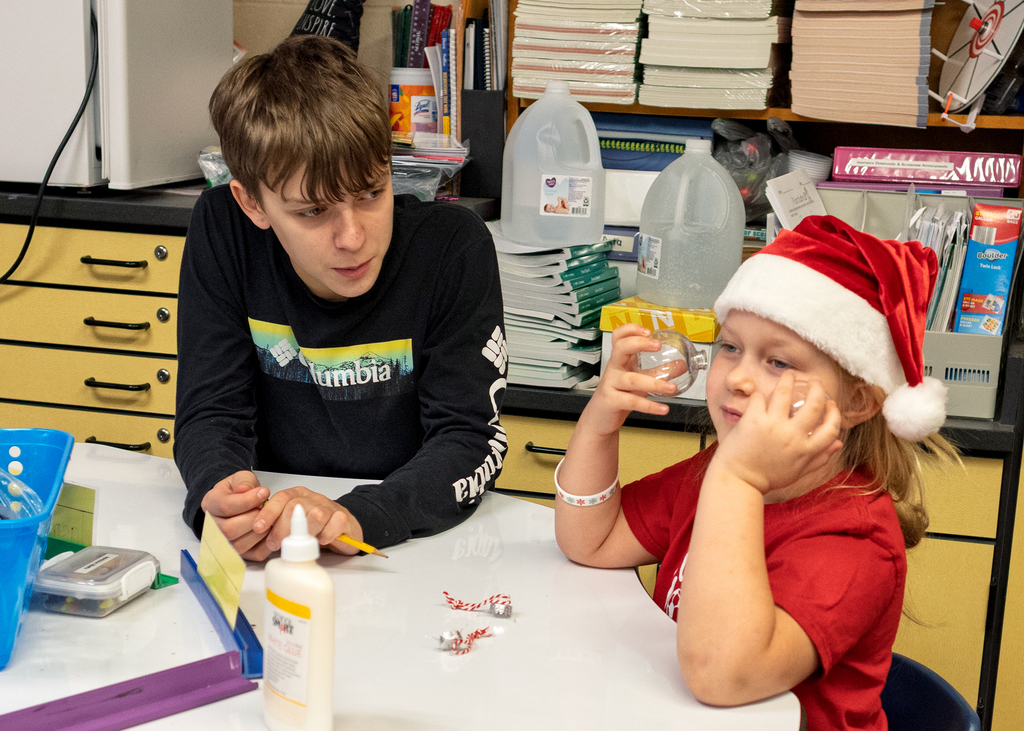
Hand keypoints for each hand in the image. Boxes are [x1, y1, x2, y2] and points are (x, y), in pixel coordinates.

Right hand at [200, 470, 270, 559]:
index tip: (264, 492)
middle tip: (265, 508)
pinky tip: (269, 529)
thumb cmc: (239, 492)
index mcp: (210, 504)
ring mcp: (223, 543)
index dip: (247, 501)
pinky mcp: (238, 553)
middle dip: (254, 517)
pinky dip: (266, 542)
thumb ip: (244, 481)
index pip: (225, 506)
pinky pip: (253, 554)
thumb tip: (245, 489)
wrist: (238, 503)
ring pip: (240, 545)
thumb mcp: (241, 478)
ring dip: (260, 531)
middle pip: (229, 529)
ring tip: (267, 518)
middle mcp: (212, 526)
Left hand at [252, 486, 364, 559]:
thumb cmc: (313, 527)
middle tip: (275, 544)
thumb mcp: (289, 524)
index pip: (281, 498)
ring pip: (316, 514)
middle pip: (295, 506)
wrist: (343, 527)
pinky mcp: (343, 518)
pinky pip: (335, 523)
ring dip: (305, 532)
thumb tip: (257, 538)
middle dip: (282, 528)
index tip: (258, 527)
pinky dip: (327, 534)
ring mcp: (329, 507)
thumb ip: (275, 527)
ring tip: (300, 544)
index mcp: (297, 495)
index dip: (268, 513)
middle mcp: (312, 498)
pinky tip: (322, 540)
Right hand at [580, 324, 682, 435]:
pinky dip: (649, 406)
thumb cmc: (620, 394)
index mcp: (620, 359)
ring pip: (631, 379)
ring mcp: (611, 384)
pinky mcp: (611, 401)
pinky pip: (632, 401)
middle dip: (639, 343)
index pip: (619, 336)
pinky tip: (663, 408)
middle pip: (621, 348)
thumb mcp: (640, 379)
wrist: (600, 417)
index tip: (648, 331)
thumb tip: (682, 364)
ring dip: (655, 382)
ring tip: (672, 387)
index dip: (631, 329)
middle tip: (658, 346)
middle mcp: (614, 368)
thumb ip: (659, 371)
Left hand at [712, 372, 842, 494]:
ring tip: (789, 374)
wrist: (739, 481)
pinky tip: (761, 395)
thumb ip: (819, 458)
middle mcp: (793, 436)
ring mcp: (773, 426)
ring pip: (785, 393)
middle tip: (814, 381)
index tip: (830, 404)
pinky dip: (760, 394)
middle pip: (814, 404)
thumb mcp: (799, 471)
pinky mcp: (754, 420)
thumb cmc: (768, 477)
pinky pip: (760, 398)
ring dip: (788, 379)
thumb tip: (839, 444)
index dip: (834, 413)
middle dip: (817, 388)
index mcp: (806, 450)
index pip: (832, 428)